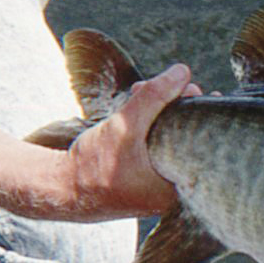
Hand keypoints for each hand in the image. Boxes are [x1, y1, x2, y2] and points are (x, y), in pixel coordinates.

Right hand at [64, 64, 197, 218]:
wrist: (61, 187)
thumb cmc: (93, 166)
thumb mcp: (125, 124)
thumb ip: (155, 96)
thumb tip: (183, 71)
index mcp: (176, 187)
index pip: (202, 143)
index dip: (198, 112)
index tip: (194, 91)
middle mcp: (172, 191)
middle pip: (185, 138)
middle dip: (173, 106)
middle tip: (163, 86)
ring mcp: (157, 186)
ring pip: (168, 140)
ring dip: (157, 113)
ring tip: (139, 91)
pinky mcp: (144, 179)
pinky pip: (155, 148)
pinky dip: (148, 127)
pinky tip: (134, 109)